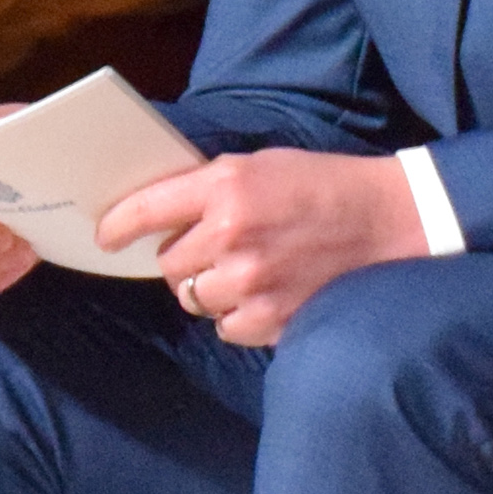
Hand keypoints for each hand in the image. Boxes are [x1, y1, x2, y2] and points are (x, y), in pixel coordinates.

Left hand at [100, 147, 425, 345]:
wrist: (387, 222)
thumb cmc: (322, 185)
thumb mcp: (260, 165)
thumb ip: (210, 186)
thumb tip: (158, 211)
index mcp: (226, 187)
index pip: (148, 209)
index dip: (118, 225)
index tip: (105, 235)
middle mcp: (232, 235)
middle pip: (169, 263)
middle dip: (184, 256)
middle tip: (216, 246)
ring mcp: (251, 283)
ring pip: (193, 298)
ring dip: (210, 287)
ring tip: (246, 270)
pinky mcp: (271, 320)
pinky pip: (225, 328)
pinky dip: (238, 315)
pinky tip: (267, 293)